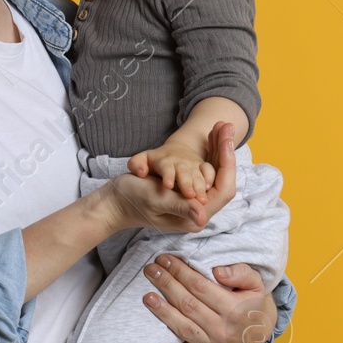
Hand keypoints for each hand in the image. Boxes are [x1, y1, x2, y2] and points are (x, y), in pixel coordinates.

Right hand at [102, 122, 236, 233]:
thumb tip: (201, 215)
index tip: (227, 141)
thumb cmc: (132, 200)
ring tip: (222, 125)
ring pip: (215, 173)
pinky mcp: (188, 191)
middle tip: (227, 125)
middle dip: (225, 151)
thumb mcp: (156, 201)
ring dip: (219, 148)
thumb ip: (180, 207)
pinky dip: (209, 152)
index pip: (223, 190)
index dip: (227, 165)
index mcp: (195, 217)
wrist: (115, 203)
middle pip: (222, 179)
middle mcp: (199, 210)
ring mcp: (194, 201)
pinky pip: (205, 170)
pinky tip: (212, 135)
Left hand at [142, 257, 276, 342]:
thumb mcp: (255, 284)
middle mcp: (221, 328)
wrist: (260, 333)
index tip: (165, 259)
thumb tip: (217, 271)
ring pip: (183, 327)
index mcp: (233, 309)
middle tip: (151, 269)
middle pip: (188, 304)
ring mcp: (211, 342)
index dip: (181, 272)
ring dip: (162, 312)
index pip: (200, 287)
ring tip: (147, 296)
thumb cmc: (252, 303)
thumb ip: (240, 273)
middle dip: (167, 285)